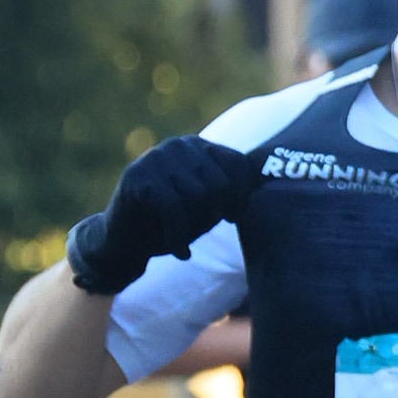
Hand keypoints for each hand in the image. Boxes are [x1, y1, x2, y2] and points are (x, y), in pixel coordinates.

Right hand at [66, 136, 263, 298]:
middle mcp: (179, 145)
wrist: (123, 241)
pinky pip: (173, 209)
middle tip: (197, 229)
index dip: (241, 198)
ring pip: (199, 197)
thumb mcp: (210, 207)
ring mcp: (155, 158)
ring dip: (194, 228)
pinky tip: (178, 252)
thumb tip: (274, 180)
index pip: (239, 166)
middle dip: (214, 216)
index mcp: (200, 147)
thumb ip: (234, 194)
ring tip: (182, 236)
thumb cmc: (173, 224)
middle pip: (221, 184)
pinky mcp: (137, 178)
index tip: (229, 218)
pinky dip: (178, 238)